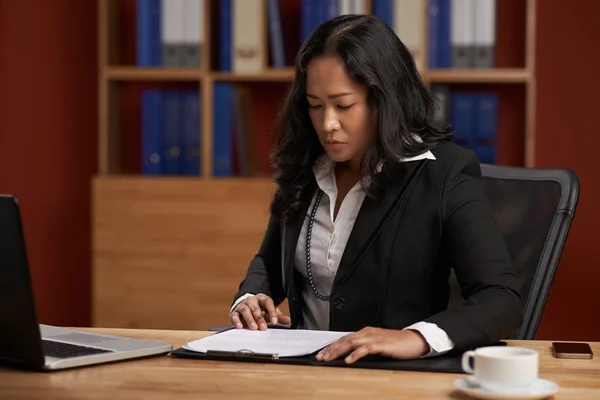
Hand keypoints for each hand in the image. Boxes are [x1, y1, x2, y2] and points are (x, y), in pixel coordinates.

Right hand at [229, 293, 290, 330]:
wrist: (245, 306)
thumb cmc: (259, 310)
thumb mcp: (269, 311)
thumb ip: (277, 316)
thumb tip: (288, 321)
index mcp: (261, 298)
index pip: (267, 301)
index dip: (271, 311)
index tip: (274, 321)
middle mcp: (251, 300)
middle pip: (255, 307)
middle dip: (259, 318)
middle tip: (263, 327)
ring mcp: (242, 305)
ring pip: (245, 310)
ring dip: (250, 319)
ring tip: (254, 328)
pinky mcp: (234, 312)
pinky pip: (235, 316)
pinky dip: (237, 321)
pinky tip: (240, 327)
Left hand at [315, 327, 429, 363]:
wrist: (414, 341)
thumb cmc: (397, 344)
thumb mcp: (377, 345)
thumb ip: (365, 347)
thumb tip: (351, 355)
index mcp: (365, 333)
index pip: (344, 338)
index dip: (332, 346)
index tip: (322, 353)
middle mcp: (367, 333)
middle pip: (344, 340)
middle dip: (331, 349)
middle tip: (320, 357)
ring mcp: (374, 338)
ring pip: (351, 343)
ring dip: (338, 351)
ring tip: (329, 358)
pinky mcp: (381, 344)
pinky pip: (365, 349)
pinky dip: (355, 354)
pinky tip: (348, 360)